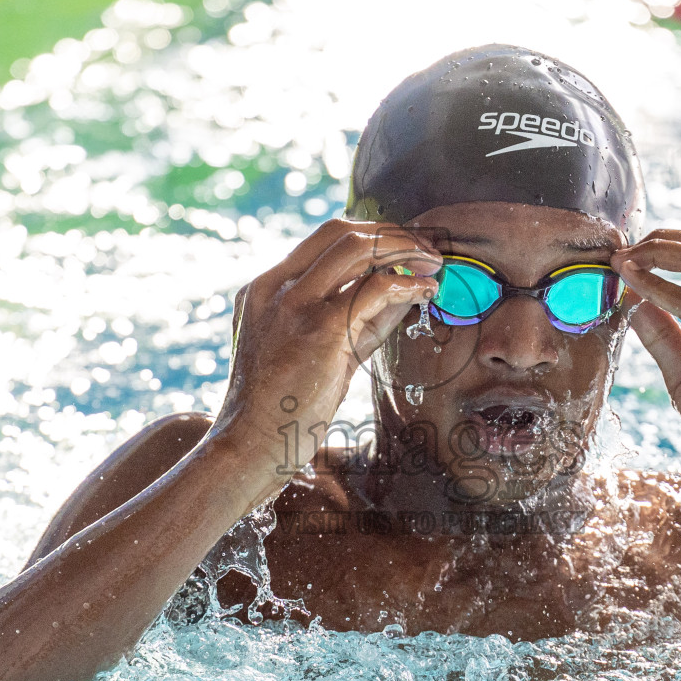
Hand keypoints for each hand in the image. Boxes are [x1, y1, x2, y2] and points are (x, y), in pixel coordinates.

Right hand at [215, 220, 440, 462]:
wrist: (249, 448)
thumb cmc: (283, 411)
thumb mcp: (318, 352)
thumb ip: (356, 320)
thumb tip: (404, 292)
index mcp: (264, 288)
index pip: (323, 240)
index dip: (370, 236)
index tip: (404, 248)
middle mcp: (273, 286)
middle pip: (340, 232)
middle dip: (392, 234)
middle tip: (426, 251)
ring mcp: (292, 304)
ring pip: (357, 247)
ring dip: (403, 250)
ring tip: (432, 267)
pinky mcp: (318, 329)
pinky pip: (373, 288)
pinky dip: (406, 284)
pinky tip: (425, 293)